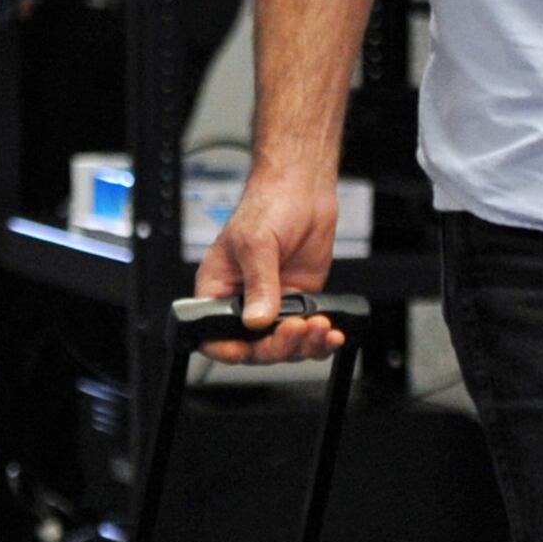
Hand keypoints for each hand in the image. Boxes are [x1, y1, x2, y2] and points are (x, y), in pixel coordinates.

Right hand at [196, 163, 347, 365]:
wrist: (304, 192)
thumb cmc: (268, 205)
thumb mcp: (257, 244)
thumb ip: (259, 285)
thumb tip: (257, 319)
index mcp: (218, 288)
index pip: (213, 334)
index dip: (228, 348)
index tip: (249, 349)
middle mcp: (243, 302)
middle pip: (254, 347)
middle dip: (277, 345)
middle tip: (295, 327)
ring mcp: (273, 305)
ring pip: (283, 346)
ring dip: (303, 345)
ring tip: (318, 325)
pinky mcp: (299, 303)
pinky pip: (307, 335)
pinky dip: (320, 340)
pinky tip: (330, 332)